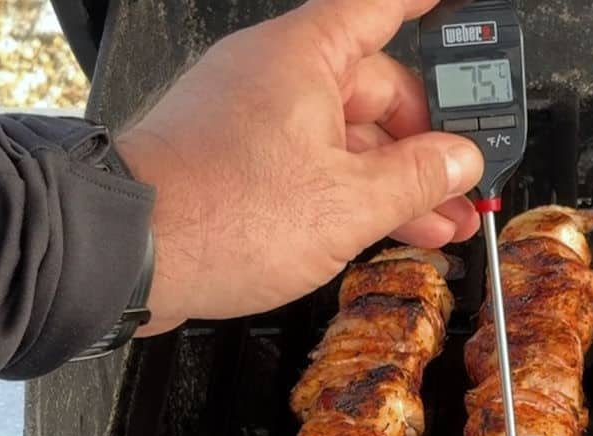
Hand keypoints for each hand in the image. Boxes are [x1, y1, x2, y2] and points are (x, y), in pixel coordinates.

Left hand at [117, 0, 484, 334]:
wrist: (128, 254)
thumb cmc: (217, 213)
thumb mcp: (348, 203)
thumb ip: (416, 179)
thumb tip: (459, 162)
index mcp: (304, 57)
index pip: (380, 6)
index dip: (426, 7)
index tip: (459, 10)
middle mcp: (275, 76)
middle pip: (374, 90)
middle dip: (426, 142)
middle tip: (464, 181)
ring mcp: (254, 118)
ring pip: (345, 137)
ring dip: (395, 180)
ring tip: (440, 221)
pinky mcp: (237, 160)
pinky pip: (311, 163)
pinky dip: (350, 191)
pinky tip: (383, 228)